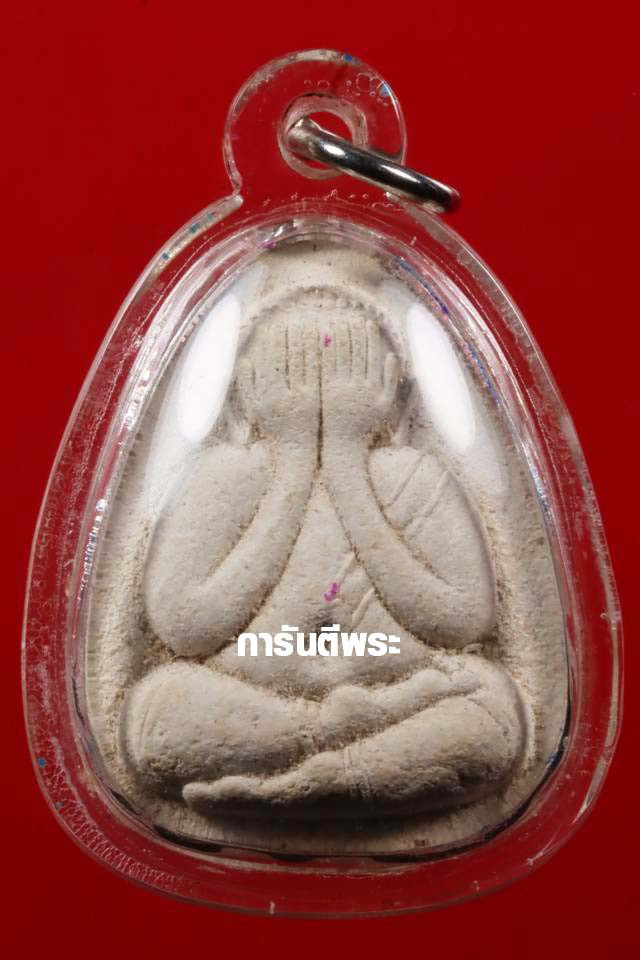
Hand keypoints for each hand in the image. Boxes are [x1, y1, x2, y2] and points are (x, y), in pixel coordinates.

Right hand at [237, 313, 319, 443]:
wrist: (296, 449)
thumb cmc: (274, 426)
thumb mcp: (255, 406)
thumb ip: (248, 384)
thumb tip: (242, 359)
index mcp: (267, 394)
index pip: (270, 358)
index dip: (273, 339)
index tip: (276, 323)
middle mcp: (284, 395)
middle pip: (288, 356)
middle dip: (291, 335)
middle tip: (295, 318)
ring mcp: (302, 397)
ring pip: (305, 361)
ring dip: (309, 341)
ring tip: (310, 324)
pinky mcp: (318, 398)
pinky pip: (319, 371)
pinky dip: (319, 355)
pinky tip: (323, 344)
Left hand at [321, 313, 399, 443]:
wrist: (342, 442)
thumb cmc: (364, 423)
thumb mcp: (383, 404)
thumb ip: (390, 380)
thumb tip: (392, 355)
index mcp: (373, 386)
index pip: (371, 354)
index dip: (369, 336)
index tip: (366, 321)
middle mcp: (358, 386)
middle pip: (355, 351)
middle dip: (353, 330)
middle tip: (349, 314)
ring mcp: (340, 388)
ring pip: (339, 355)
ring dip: (337, 335)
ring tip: (334, 319)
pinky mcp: (325, 391)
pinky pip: (324, 365)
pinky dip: (322, 350)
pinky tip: (319, 338)